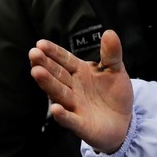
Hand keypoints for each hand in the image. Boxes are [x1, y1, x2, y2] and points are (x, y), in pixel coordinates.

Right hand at [29, 29, 133, 153]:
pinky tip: (56, 109)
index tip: (41, 44)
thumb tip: (109, 32)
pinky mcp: (81, 124)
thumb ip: (111, 53)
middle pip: (57, 75)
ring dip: (48, 84)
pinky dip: (63, 115)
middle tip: (33, 54)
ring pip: (59, 94)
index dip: (53, 52)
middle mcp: (73, 88)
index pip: (65, 60)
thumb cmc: (115, 93)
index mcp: (80, 72)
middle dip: (45, 65)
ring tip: (37, 72)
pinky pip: (70, 120)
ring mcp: (75, 106)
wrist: (124, 121)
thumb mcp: (116, 70)